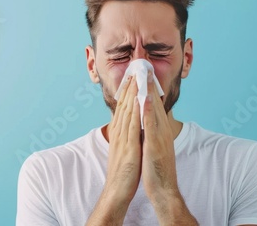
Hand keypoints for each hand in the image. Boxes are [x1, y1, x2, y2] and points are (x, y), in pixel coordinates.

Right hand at [87, 75, 142, 224]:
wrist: (118, 190)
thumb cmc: (123, 170)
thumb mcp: (123, 147)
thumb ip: (126, 134)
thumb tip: (131, 124)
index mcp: (119, 131)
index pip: (123, 106)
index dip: (127, 89)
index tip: (131, 74)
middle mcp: (119, 131)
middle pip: (124, 104)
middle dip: (129, 85)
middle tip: (133, 67)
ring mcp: (123, 138)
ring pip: (127, 110)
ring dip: (132, 92)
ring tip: (136, 76)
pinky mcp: (129, 146)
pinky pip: (132, 125)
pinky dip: (135, 110)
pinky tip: (139, 99)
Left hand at [141, 71, 197, 224]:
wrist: (163, 189)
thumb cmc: (156, 169)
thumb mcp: (152, 145)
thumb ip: (150, 131)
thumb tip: (144, 120)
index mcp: (159, 130)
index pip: (153, 103)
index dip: (148, 86)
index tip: (143, 71)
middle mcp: (161, 130)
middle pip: (155, 101)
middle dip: (149, 82)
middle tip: (144, 63)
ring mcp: (160, 137)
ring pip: (154, 109)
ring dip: (150, 91)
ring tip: (145, 74)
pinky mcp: (156, 145)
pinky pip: (152, 125)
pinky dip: (149, 111)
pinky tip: (145, 99)